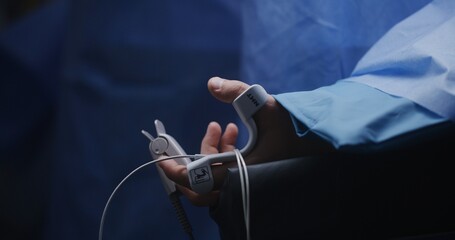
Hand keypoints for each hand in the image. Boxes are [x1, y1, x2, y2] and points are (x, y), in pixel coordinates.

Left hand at [158, 77, 333, 205]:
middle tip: (190, 141)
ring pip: (215, 180)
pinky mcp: (251, 179)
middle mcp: (243, 184)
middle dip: (191, 163)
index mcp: (242, 171)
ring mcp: (247, 184)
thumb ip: (238, 91)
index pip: (199, 180)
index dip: (176, 171)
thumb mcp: (266, 104)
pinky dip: (222, 156)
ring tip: (220, 127)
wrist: (320, 140)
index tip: (161, 160)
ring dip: (210, 154)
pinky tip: (230, 133)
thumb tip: (211, 83)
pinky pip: (227, 174)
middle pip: (202, 188)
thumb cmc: (294, 125)